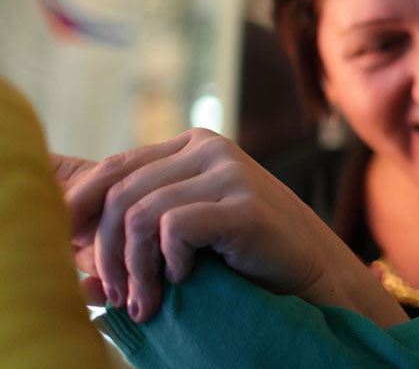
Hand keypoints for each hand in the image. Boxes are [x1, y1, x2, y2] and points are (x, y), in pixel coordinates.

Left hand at [55, 128, 402, 324]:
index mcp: (195, 144)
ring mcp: (231, 172)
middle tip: (119, 297)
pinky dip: (168, 262)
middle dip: (107, 253)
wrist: (316, 275)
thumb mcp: (189, 230)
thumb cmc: (249, 255)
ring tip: (146, 302)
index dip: (82, 209)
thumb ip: (141, 226)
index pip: (115, 167)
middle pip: (121, 193)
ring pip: (140, 214)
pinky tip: (185, 279)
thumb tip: (75, 251)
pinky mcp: (245, 205)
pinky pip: (174, 228)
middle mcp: (211, 147)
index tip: (74, 254)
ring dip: (134, 269)